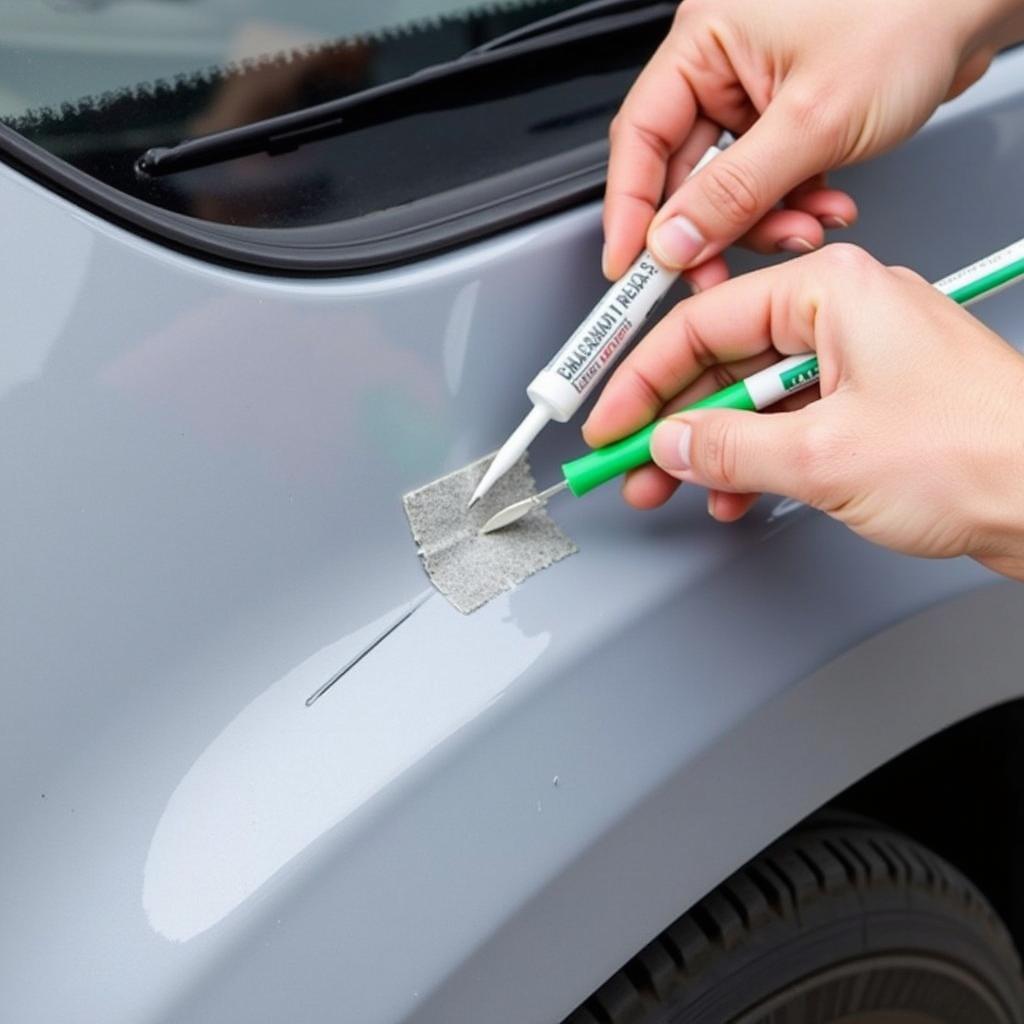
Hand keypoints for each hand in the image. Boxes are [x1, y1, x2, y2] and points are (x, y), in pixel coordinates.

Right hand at [583, 244, 1023, 580]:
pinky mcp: (874, 405)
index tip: (611, 423)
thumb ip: (729, 447)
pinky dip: (756, 460)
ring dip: (711, 449)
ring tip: (671, 488)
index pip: (702, 325)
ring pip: (753, 399)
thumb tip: (672, 444)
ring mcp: (861, 362)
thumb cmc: (983, 451)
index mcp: (832, 292)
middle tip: (632, 463)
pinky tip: (733, 492)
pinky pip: (791, 424)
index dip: (643, 381)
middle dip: (673, 422)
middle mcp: (843, 316)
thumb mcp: (823, 454)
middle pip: (723, 363)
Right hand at [603, 0, 1020, 286]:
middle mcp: (722, 62)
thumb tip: (673, 241)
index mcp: (706, 39)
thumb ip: (734, 192)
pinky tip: (823, 206)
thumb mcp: (814, 120)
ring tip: (804, 228)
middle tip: (715, 276)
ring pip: (727, 184)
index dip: (630, 210)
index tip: (628, 266)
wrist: (979, 0)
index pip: (639, 138)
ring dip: (762, 222)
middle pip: (682, 170)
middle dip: (712, 228)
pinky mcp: (786, 112)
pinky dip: (790, 204)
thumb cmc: (912, 12)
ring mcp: (754, 88)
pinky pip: (764, 179)